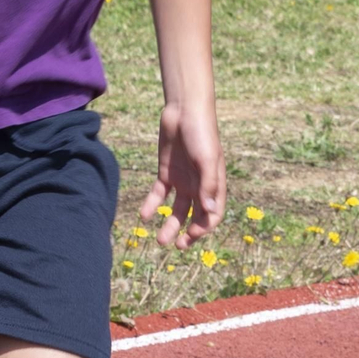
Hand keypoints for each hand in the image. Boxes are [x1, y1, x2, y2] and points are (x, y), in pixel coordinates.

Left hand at [139, 103, 224, 249]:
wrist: (183, 111)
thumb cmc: (201, 133)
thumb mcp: (206, 159)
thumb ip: (208, 184)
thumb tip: (210, 210)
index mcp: (215, 185)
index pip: (212, 215)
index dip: (204, 228)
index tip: (192, 236)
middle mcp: (199, 186)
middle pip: (194, 216)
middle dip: (187, 233)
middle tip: (176, 246)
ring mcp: (182, 181)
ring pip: (176, 209)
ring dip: (169, 225)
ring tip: (159, 240)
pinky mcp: (166, 173)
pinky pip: (159, 194)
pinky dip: (152, 205)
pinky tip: (144, 216)